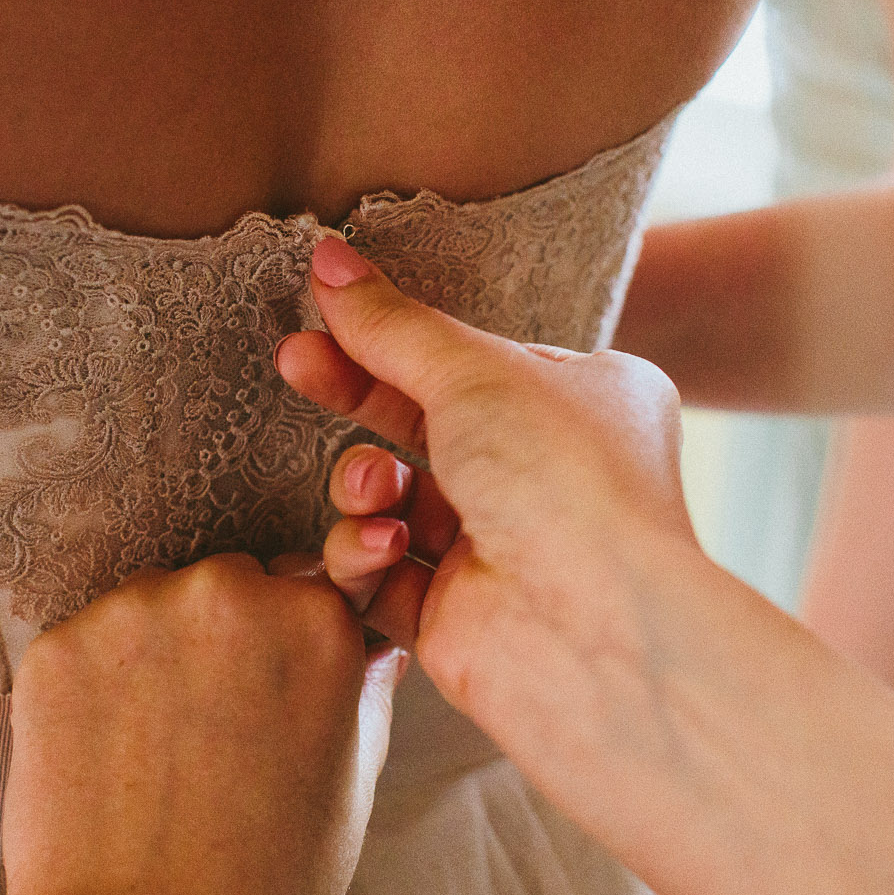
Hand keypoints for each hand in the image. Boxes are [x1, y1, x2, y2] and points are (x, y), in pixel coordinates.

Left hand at [0, 554, 405, 894]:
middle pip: (228, 585)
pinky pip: (86, 644)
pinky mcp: (57, 647)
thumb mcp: (350, 791)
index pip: (307, 587)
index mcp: (315, 621)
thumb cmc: (259, 888)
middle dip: (225, 636)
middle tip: (214, 727)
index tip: (273, 687)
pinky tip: (108, 756)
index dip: (289, 641)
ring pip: (152, 605)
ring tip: (158, 750)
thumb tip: (371, 649)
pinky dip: (94, 685)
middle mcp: (226, 594)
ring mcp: (132, 614)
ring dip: (157, 651)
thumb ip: (364, 698)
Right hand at [275, 234, 699, 756]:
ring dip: (364, 487)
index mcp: (584, 401)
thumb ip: (391, 324)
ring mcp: (501, 548)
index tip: (321, 309)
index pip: (471, 359)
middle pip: (421, 421)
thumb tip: (329, 259)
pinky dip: (366, 556)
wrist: (598, 635)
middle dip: (355, 396)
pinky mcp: (455, 617)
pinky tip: (381, 546)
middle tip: (295, 361)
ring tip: (378, 491)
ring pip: (391, 499)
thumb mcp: (474, 375)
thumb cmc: (569, 484)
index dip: (393, 337)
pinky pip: (379, 573)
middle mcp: (547, 475)